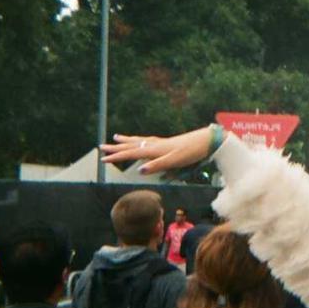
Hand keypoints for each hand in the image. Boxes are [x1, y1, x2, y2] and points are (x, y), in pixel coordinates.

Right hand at [100, 127, 217, 173]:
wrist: (206, 141)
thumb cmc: (192, 152)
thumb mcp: (175, 162)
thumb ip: (157, 166)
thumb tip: (139, 170)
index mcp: (155, 150)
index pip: (131, 153)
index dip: (116, 157)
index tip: (102, 159)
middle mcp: (156, 144)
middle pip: (132, 145)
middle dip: (116, 147)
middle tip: (102, 146)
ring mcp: (162, 143)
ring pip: (139, 140)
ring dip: (127, 140)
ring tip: (116, 137)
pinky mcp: (168, 143)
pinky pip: (148, 140)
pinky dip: (139, 140)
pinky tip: (142, 142)